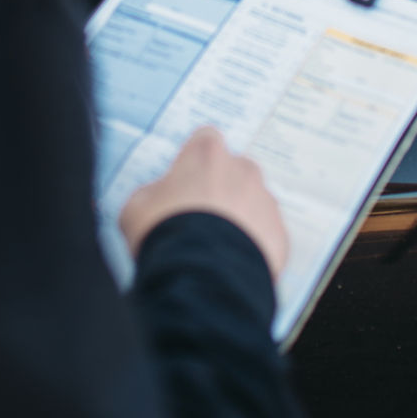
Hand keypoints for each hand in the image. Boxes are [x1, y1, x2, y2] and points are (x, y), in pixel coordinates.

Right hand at [119, 127, 289, 276]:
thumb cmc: (166, 234)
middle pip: (234, 171)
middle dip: (220, 189)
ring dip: (239, 218)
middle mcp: (243, 170)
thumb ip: (153, 192)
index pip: (205, 140)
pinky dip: (254, 245)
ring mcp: (266, 201)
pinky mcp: (280, 234)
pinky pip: (266, 235)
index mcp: (207, 154)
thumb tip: (160, 196)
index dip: (194, 161)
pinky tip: (232, 262)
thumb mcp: (136, 206)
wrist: (201, 277)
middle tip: (200, 218)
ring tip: (216, 247)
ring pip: (253, 203)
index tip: (187, 179)